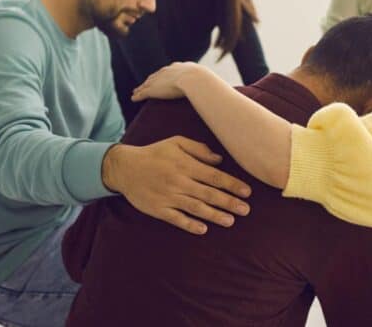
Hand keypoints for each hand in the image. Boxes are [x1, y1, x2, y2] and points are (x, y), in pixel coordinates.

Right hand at [102, 136, 251, 234]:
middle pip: (209, 194)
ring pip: (196, 208)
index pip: (214, 176)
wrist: (124, 167)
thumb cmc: (155, 153)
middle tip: (246, 210)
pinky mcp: (158, 209)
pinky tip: (203, 229)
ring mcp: (168, 197)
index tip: (247, 192)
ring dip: (214, 215)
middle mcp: (179, 182)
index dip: (232, 184)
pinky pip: (176, 219)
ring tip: (231, 221)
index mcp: (186, 165)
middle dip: (229, 202)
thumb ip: (199, 149)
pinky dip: (189, 225)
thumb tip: (219, 159)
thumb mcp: (176, 142)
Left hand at [132, 62, 205, 101]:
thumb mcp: (206, 80)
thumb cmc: (204, 80)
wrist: (195, 79)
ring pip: (147, 84)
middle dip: (151, 80)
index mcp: (180, 68)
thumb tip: (219, 90)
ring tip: (136, 91)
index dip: (164, 75)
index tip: (162, 77)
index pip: (169, 71)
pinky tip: (133, 99)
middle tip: (146, 83)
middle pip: (156, 76)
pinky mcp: (154, 89)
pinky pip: (143, 93)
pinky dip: (138, 96)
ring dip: (141, 88)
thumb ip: (209, 85)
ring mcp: (160, 80)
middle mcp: (167, 72)